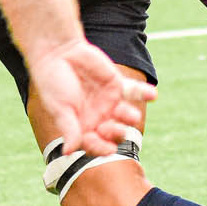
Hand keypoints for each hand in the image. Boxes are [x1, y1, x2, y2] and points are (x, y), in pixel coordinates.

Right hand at [28, 39, 156, 156]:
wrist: (58, 52)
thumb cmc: (53, 82)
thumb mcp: (60, 108)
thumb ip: (69, 128)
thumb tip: (68, 153)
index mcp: (82, 126)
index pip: (94, 144)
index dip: (102, 148)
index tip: (109, 150)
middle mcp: (97, 117)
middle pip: (114, 132)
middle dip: (116, 133)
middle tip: (115, 128)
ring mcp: (109, 101)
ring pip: (126, 115)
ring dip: (130, 117)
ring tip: (132, 116)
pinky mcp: (117, 84)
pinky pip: (134, 91)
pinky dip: (144, 92)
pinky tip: (152, 95)